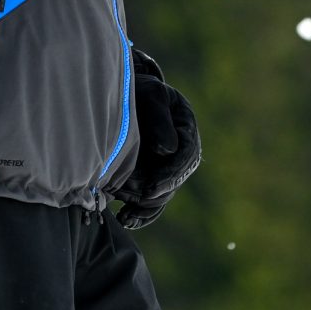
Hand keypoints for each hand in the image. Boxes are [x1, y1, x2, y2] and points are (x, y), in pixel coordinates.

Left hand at [110, 48, 200, 229]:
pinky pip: (151, 201)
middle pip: (173, 180)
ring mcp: (166, 165)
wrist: (124, 93)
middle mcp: (180, 151)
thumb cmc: (138, 89)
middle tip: (130, 198)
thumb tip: (168, 150)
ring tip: (124, 216)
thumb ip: (160, 120)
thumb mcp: (150, 96)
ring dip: (144, 207)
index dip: (169, 175)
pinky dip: (140, 213)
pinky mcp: (151, 175)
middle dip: (152, 192)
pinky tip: (126, 220)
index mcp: (186, 128)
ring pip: (161, 195)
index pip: (185, 157)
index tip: (151, 188)